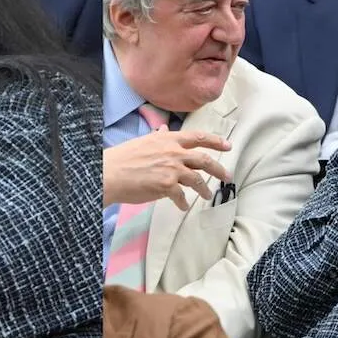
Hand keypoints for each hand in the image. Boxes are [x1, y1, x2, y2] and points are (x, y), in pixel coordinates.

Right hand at [103, 129, 231, 209]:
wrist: (109, 173)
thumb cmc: (122, 158)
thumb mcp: (142, 142)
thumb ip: (157, 137)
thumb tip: (164, 130)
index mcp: (168, 139)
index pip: (198, 137)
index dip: (215, 141)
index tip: (228, 146)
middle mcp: (173, 152)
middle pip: (204, 160)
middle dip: (219, 169)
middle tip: (227, 176)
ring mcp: (172, 169)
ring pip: (197, 179)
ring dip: (204, 189)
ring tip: (207, 196)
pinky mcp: (167, 185)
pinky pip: (181, 196)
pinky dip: (184, 203)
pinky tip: (183, 207)